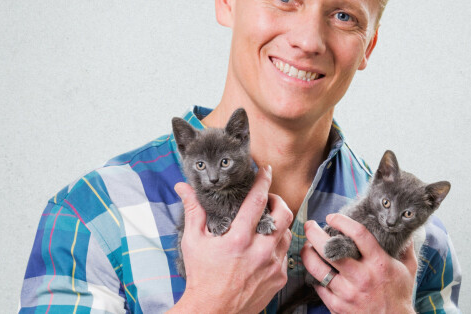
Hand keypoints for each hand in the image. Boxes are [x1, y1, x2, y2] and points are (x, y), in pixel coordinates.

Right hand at [170, 166, 292, 313]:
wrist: (212, 312)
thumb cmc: (201, 277)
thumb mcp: (193, 242)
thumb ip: (193, 211)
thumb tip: (183, 187)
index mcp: (238, 239)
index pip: (257, 201)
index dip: (263, 181)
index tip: (265, 170)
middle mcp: (260, 251)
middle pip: (284, 214)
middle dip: (279, 200)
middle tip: (270, 199)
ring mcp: (272, 266)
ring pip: (287, 234)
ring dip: (279, 224)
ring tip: (267, 222)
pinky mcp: (278, 278)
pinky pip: (285, 254)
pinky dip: (277, 246)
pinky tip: (265, 246)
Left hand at [300, 214, 416, 313]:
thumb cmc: (400, 295)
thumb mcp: (408, 268)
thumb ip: (404, 247)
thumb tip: (402, 228)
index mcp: (379, 263)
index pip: (358, 234)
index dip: (342, 221)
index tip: (332, 216)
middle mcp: (362, 276)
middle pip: (329, 250)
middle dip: (314, 234)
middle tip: (309, 226)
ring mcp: (348, 293)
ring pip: (318, 269)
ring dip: (308, 254)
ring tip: (307, 246)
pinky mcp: (338, 306)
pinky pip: (318, 287)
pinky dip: (313, 276)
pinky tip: (314, 268)